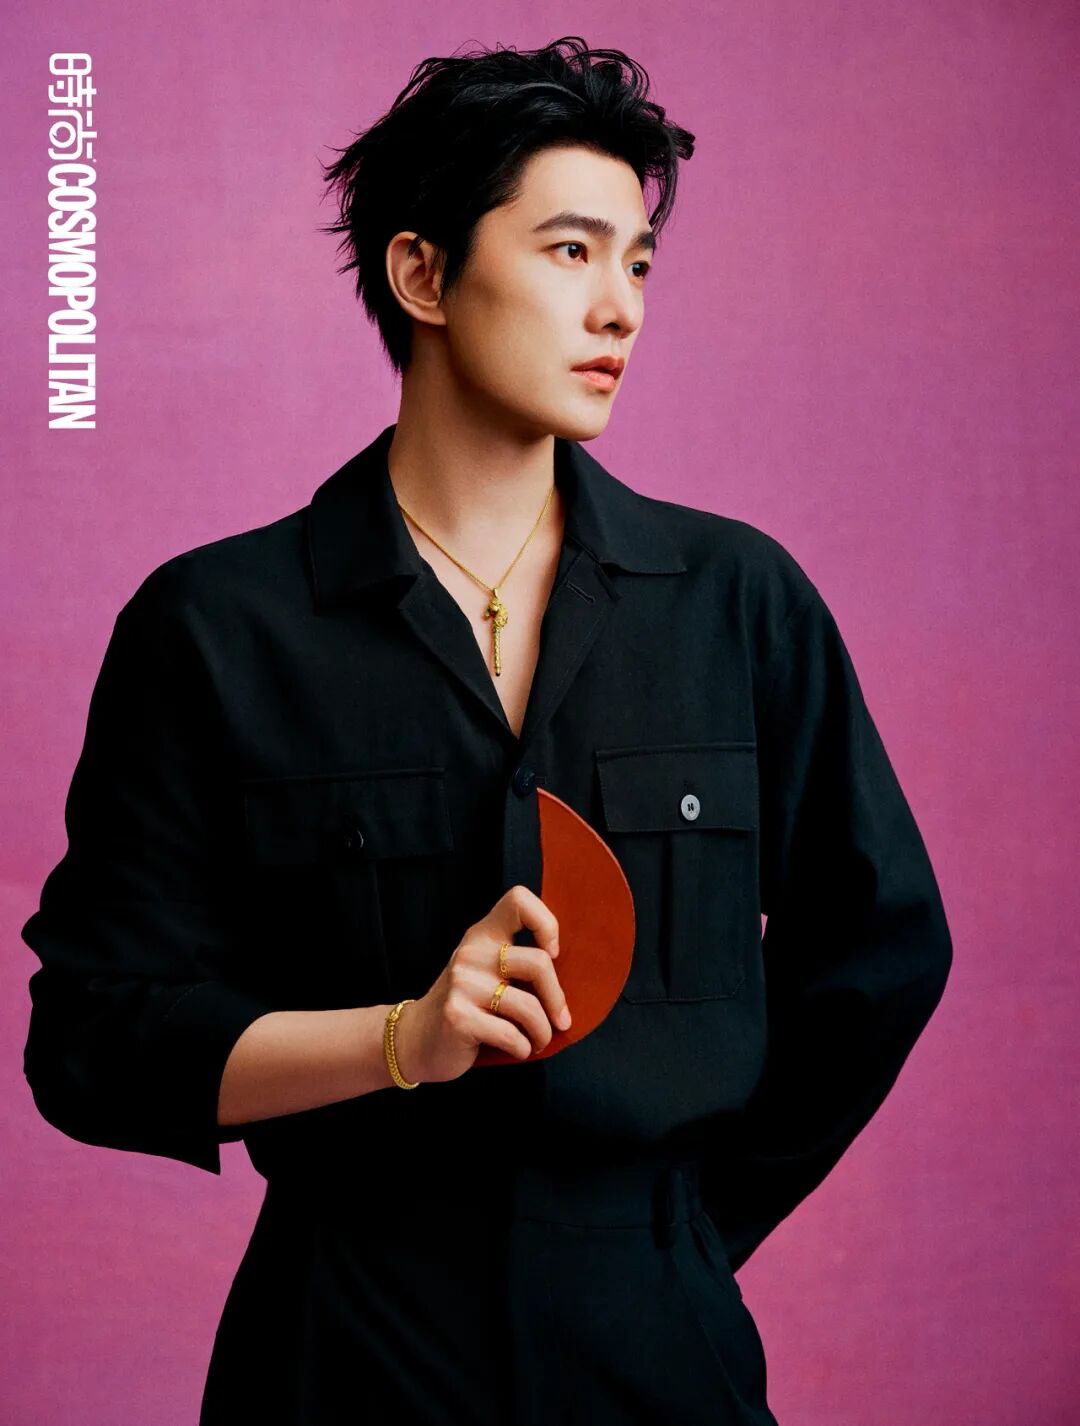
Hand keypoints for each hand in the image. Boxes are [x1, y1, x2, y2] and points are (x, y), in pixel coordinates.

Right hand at [392, 884, 570, 1083]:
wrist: (416, 1040)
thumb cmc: (467, 1007)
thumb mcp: (486, 972)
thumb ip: (518, 964)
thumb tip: (575, 978)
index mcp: (483, 934)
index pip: (518, 899)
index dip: (546, 922)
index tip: (552, 953)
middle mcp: (472, 953)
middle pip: (539, 962)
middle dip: (557, 999)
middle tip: (560, 1020)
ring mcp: (462, 984)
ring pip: (529, 1006)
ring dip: (542, 1032)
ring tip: (538, 1041)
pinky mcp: (458, 1016)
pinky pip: (512, 1035)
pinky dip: (523, 1049)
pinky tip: (517, 1049)